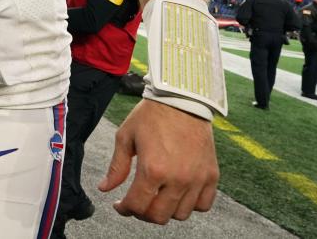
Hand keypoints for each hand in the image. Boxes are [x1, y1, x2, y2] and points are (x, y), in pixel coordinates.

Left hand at [99, 99, 218, 223]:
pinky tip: (178, 193)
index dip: (125, 209)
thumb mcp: (126, 137)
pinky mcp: (211, 175)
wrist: (182, 100)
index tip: (120, 204)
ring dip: (166, 210)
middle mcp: (177, 178)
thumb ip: (116, 167)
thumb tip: (104, 188)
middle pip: (159, 216)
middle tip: (137, 202)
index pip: (137, 205)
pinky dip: (190, 205)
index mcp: (153, 169)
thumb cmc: (151, 116)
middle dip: (143, 213)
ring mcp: (197, 179)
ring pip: (181, 214)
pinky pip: (203, 204)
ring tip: (156, 197)